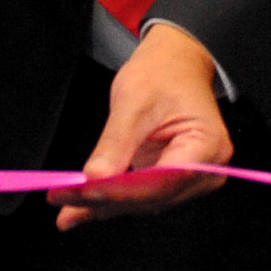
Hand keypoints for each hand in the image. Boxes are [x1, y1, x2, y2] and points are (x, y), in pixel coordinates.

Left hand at [50, 22, 231, 231]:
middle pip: (151, 198)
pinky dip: (110, 198)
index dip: (119, 192)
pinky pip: (140, 195)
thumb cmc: (163, 74)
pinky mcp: (171, 180)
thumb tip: (94, 179)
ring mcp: (191, 178)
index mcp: (207, 147)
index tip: (82, 192)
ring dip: (104, 204)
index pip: (160, 182)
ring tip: (66, 205)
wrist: (174, 64)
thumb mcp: (134, 102)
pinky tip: (80, 206)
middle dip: (105, 200)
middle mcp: (206, 171)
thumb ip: (115, 144)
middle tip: (62, 199)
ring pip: (143, 202)